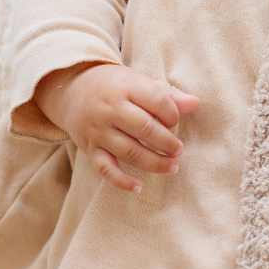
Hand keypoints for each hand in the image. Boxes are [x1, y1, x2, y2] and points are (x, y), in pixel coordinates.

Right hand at [33, 62, 198, 191]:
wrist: (73, 90)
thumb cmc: (116, 86)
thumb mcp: (139, 81)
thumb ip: (168, 94)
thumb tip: (195, 103)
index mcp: (126, 87)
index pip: (157, 101)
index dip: (172, 114)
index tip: (174, 121)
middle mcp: (110, 109)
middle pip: (143, 128)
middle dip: (166, 142)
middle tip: (178, 150)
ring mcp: (99, 130)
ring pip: (128, 151)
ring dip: (153, 163)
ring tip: (172, 167)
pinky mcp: (90, 148)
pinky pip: (105, 168)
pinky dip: (122, 181)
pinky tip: (139, 187)